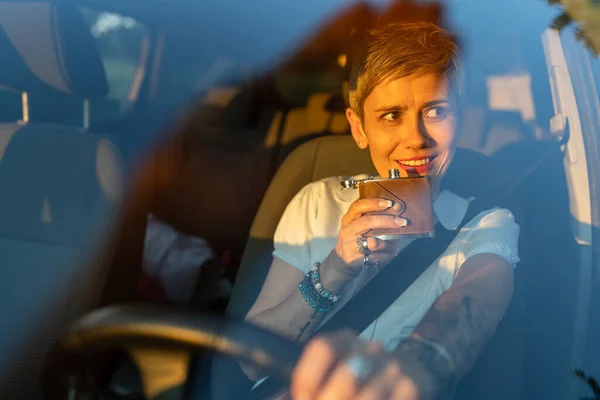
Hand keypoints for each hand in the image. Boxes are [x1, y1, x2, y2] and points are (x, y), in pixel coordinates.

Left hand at [290, 330, 423, 399]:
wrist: (408, 374)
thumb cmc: (359, 379)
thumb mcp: (330, 376)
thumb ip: (303, 389)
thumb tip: (280, 399)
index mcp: (343, 341)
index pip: (322, 348)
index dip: (307, 378)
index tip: (302, 398)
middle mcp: (369, 349)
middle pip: (346, 377)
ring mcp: (394, 367)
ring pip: (367, 396)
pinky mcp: (413, 386)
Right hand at [334, 198, 405, 275]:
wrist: (343, 261)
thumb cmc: (356, 240)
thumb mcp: (361, 228)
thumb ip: (376, 220)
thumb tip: (397, 213)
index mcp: (349, 219)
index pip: (358, 206)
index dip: (374, 203)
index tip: (389, 203)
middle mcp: (347, 230)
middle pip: (367, 222)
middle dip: (386, 220)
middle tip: (402, 221)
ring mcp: (349, 245)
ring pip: (372, 242)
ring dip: (388, 244)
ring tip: (394, 246)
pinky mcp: (353, 259)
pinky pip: (375, 256)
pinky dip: (385, 256)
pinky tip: (388, 255)